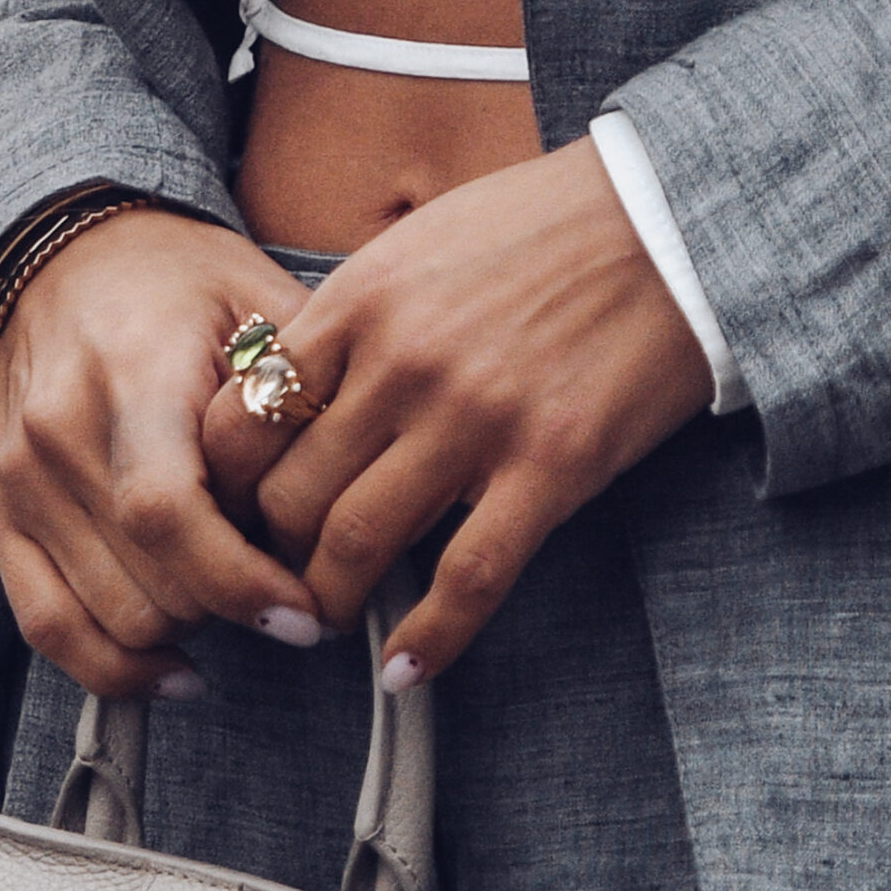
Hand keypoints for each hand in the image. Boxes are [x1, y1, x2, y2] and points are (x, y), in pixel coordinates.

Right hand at [0, 209, 335, 697]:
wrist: (69, 257)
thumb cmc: (189, 287)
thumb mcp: (263, 305)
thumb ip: (301, 399)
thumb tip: (361, 503)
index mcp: (131, 372)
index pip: (168, 514)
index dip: (242, 584)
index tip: (306, 614)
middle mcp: (57, 430)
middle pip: (148, 583)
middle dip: (232, 608)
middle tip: (288, 591)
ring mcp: (18, 477)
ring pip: (111, 617)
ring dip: (188, 630)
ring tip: (234, 597)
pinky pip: (47, 627)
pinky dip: (115, 668)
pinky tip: (177, 669)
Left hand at [200, 139, 712, 689]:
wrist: (668, 221)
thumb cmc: (541, 228)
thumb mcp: (416, 245)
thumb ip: (351, 318)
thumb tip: (283, 387)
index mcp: (359, 304)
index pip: (241, 421)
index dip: (222, 489)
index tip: (232, 517)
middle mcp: (402, 364)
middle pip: (288, 496)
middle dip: (268, 556)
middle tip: (275, 580)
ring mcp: (475, 419)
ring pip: (356, 545)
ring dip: (329, 601)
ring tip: (327, 620)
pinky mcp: (549, 466)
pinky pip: (467, 578)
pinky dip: (427, 638)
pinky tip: (403, 669)